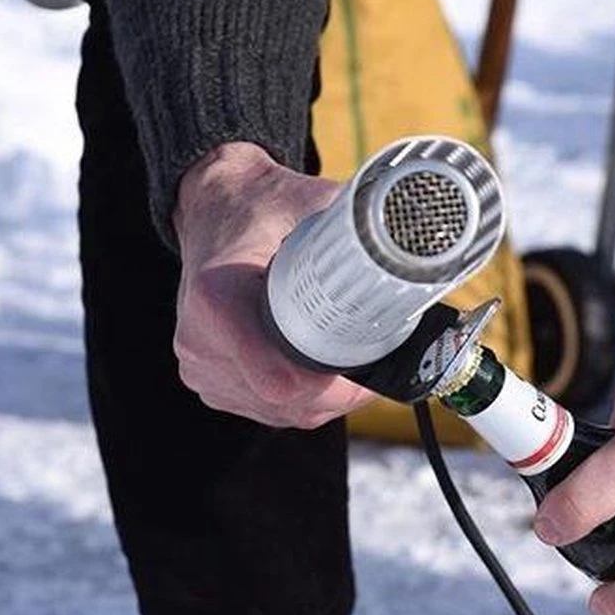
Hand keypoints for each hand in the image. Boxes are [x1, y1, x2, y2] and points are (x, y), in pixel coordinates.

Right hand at [172, 142, 376, 427]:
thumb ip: (358, 223)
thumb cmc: (262, 208)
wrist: (215, 210)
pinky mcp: (208, 383)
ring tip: (351, 362)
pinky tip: (320, 371)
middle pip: (292, 401)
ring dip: (325, 399)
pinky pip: (268, 410)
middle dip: (342, 391)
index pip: (280, 377)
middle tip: (377, 361)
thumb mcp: (309, 202)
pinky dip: (302, 400)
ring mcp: (202, 369)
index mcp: (217, 298)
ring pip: (284, 412)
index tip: (367, 366)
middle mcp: (200, 342)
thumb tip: (413, 244)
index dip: (335, 385)